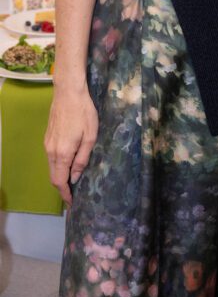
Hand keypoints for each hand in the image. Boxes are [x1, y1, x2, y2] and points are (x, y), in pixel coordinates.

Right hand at [44, 86, 97, 205]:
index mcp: (63, 153)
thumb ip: (82, 159)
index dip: (65, 194)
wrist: (68, 93)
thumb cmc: (84, 113)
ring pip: (52, 167)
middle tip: (73, 194)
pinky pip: (51, 158)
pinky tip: (68, 163)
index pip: (60, 181)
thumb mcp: (90, 136)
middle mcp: (51, 151)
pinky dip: (58, 165)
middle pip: (54, 176)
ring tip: (72, 180)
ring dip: (60, 176)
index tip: (71, 203)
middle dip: (62, 187)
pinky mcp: (47, 138)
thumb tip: (75, 177)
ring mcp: (47, 144)